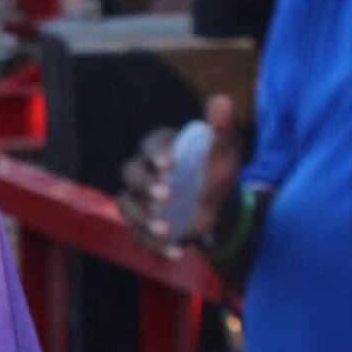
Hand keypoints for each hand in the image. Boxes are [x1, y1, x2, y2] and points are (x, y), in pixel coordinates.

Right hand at [119, 95, 242, 254]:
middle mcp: (144, 171)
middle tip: (167, 197)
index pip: (150, 144)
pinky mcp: (140, 223)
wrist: (220, 209)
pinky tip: (177, 252)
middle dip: (145, 185)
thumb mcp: (225, 154)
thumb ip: (222, 130)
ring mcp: (139, 198)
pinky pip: (137, 234)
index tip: (171, 166)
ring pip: (126, 204)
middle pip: (130, 172)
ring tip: (167, 229)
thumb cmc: (218, 173)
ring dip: (143, 217)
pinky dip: (155, 244)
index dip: (156, 154)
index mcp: (162, 148)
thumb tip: (221, 100)